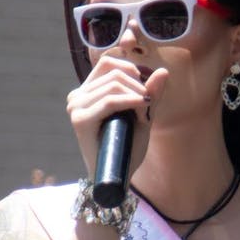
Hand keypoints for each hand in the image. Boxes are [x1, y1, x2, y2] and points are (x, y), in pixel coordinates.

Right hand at [66, 56, 169, 177]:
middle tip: (148, 109)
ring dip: (137, 97)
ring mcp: (76, 107)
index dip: (132, 71)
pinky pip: (110, 100)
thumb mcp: (143, 114)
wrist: (118, 176)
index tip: (145, 92)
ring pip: (114, 84)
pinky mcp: (80, 119)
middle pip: (115, 72)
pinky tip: (143, 110)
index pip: (109, 63)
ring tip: (144, 116)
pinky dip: (131, 101)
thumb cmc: (128, 146)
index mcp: (87, 91)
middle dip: (139, 87)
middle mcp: (77, 96)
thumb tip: (163, 70)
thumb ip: (151, 93)